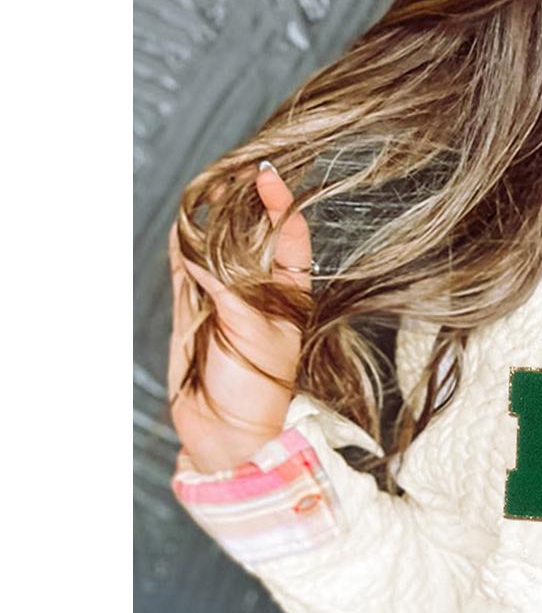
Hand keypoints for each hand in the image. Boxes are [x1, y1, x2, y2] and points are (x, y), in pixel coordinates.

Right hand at [167, 162, 311, 471]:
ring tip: (206, 189)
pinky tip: (181, 227)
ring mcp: (223, 305)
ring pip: (215, 252)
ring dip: (211, 222)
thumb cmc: (256, 392)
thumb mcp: (249, 334)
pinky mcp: (193, 317)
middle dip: (241, 206)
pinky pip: (186, 274)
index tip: (266, 176)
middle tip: (229, 173)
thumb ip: (225, 290)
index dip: (279, 206)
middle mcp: (258, 296)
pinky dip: (183, 250)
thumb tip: (198, 252)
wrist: (228, 439)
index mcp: (289, 297)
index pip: (289, 239)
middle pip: (249, 239)